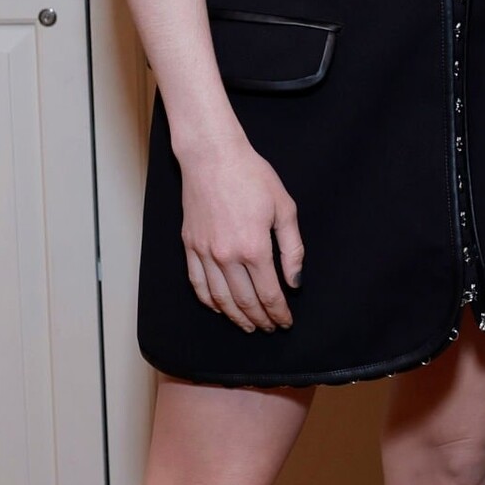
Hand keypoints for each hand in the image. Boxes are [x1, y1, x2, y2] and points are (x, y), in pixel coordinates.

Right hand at [179, 131, 303, 331]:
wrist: (213, 156)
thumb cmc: (252, 176)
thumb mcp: (284, 207)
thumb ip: (292, 248)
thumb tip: (295, 281)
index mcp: (254, 247)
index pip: (269, 294)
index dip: (279, 312)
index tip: (285, 321)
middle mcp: (227, 256)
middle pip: (245, 302)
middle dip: (260, 319)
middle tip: (270, 327)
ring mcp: (205, 253)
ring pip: (220, 299)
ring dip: (236, 318)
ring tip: (249, 326)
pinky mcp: (190, 246)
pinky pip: (198, 284)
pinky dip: (210, 302)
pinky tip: (220, 308)